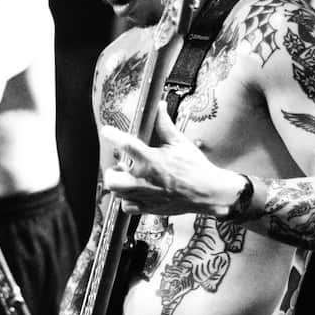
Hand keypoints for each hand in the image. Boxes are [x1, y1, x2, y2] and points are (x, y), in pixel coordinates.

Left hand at [101, 111, 240, 217]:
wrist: (208, 193)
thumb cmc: (195, 167)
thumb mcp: (180, 142)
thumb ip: (164, 125)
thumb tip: (160, 105)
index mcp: (152, 159)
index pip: (126, 145)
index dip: (112, 136)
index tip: (106, 132)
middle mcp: (145, 179)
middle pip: (112, 179)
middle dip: (111, 172)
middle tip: (121, 167)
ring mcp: (146, 196)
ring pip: (117, 193)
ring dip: (120, 184)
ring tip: (130, 178)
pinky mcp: (149, 208)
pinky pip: (127, 206)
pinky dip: (128, 199)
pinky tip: (137, 191)